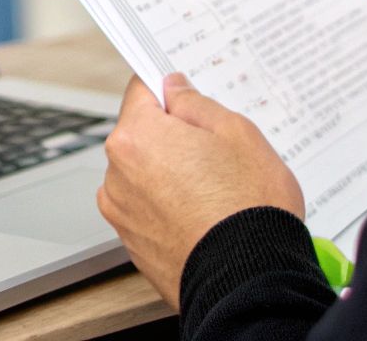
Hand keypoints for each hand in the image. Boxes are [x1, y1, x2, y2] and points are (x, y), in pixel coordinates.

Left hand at [96, 73, 303, 310]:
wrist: (249, 279)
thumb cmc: (248, 207)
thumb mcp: (237, 133)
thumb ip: (196, 103)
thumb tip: (175, 90)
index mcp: (136, 137)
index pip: (141, 90)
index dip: (166, 88)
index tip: (181, 92)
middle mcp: (117, 173)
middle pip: (142, 135)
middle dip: (172, 136)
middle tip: (215, 151)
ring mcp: (122, 212)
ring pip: (144, 174)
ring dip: (169, 174)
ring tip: (214, 190)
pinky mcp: (132, 244)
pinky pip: (148, 209)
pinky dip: (169, 207)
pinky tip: (202, 215)